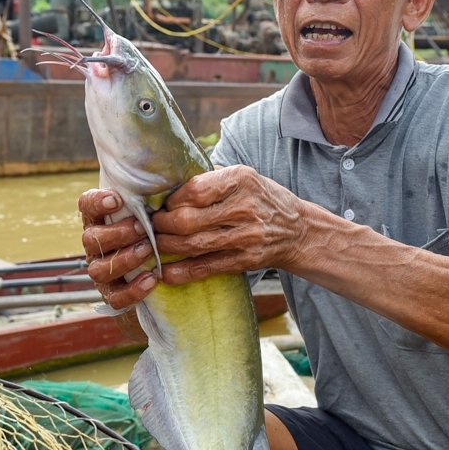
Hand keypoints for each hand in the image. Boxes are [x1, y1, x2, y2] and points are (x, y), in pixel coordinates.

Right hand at [79, 189, 158, 310]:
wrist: (161, 268)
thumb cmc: (158, 228)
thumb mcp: (156, 208)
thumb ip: (154, 194)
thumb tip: (171, 170)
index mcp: (100, 219)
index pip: (86, 205)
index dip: (96, 202)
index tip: (117, 199)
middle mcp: (96, 245)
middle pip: (91, 239)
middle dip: (117, 233)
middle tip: (142, 228)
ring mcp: (102, 270)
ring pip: (98, 269)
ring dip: (124, 259)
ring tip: (148, 251)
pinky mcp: (113, 293)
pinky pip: (115, 297)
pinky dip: (133, 290)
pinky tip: (152, 279)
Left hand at [152, 165, 307, 284]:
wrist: (298, 230)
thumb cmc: (262, 199)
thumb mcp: (245, 176)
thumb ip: (211, 176)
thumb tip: (170, 180)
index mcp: (241, 180)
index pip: (195, 190)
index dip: (171, 199)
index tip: (162, 203)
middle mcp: (244, 208)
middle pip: (188, 220)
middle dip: (161, 225)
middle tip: (150, 226)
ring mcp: (245, 236)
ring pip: (192, 245)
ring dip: (165, 247)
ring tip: (152, 245)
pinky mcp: (245, 260)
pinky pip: (206, 268)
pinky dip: (181, 272)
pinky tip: (165, 273)